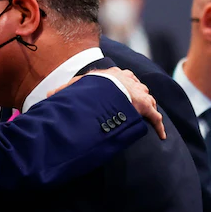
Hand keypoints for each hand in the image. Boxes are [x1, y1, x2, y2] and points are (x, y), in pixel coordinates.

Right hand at [48, 67, 165, 139]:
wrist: (108, 92)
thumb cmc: (92, 88)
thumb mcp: (76, 86)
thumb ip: (65, 89)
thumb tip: (49, 95)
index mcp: (116, 74)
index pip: (123, 77)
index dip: (122, 85)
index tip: (120, 93)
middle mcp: (132, 83)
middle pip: (138, 89)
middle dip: (137, 97)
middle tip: (133, 108)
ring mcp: (141, 95)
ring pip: (149, 101)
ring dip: (148, 109)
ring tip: (144, 119)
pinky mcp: (147, 108)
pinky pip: (156, 119)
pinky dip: (158, 127)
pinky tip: (161, 136)